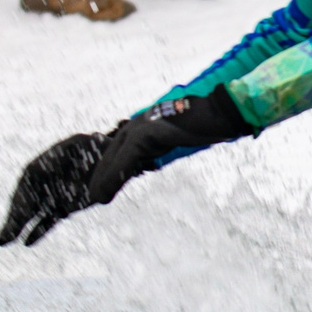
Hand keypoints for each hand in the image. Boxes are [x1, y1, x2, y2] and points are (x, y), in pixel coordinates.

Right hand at [0, 130, 113, 245]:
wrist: (111, 160)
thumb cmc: (101, 149)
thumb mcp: (92, 145)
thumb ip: (86, 148)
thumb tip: (82, 146)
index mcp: (50, 158)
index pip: (30, 176)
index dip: (24, 193)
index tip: (18, 208)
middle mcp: (47, 177)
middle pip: (27, 197)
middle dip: (15, 216)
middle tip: (3, 235)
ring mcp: (54, 192)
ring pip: (34, 211)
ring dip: (19, 225)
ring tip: (3, 241)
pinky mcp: (65, 206)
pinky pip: (48, 220)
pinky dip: (38, 230)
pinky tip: (26, 242)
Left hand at [84, 92, 255, 208]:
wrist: (218, 114)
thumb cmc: (201, 126)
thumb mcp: (174, 139)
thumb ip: (159, 147)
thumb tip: (151, 159)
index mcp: (141, 126)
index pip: (118, 150)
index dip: (108, 169)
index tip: (101, 187)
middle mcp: (136, 124)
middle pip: (110, 154)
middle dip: (101, 174)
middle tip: (93, 195)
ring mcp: (139, 127)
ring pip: (114, 159)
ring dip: (103, 179)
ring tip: (96, 198)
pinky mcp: (145, 134)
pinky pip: (125, 161)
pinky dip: (113, 178)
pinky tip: (105, 193)